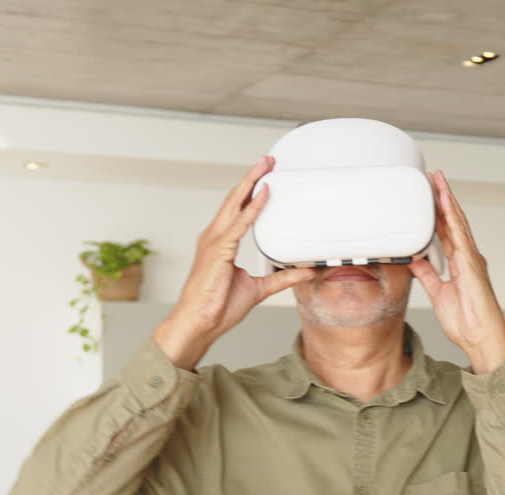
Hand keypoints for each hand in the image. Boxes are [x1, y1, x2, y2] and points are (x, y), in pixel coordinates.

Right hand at [154, 157, 314, 368]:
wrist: (199, 323)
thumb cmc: (218, 307)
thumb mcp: (259, 288)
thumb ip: (282, 277)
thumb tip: (304, 271)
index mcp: (221, 243)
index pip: (237, 210)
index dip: (251, 191)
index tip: (265, 176)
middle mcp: (214, 237)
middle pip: (234, 199)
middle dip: (251, 178)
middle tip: (267, 161)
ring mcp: (213, 243)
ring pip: (234, 205)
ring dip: (251, 184)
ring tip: (265, 168)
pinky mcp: (218, 252)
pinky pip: (238, 225)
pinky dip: (251, 209)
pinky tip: (263, 195)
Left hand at [409, 170, 504, 374]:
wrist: (481, 339)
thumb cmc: (467, 323)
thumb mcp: (438, 293)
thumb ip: (428, 274)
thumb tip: (416, 258)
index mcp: (461, 264)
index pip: (447, 232)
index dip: (438, 212)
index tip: (429, 196)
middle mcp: (468, 257)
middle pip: (453, 221)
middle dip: (443, 198)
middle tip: (433, 177)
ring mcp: (472, 259)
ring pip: (458, 222)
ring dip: (447, 200)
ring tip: (438, 181)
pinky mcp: (472, 265)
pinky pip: (460, 236)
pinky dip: (453, 217)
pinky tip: (446, 203)